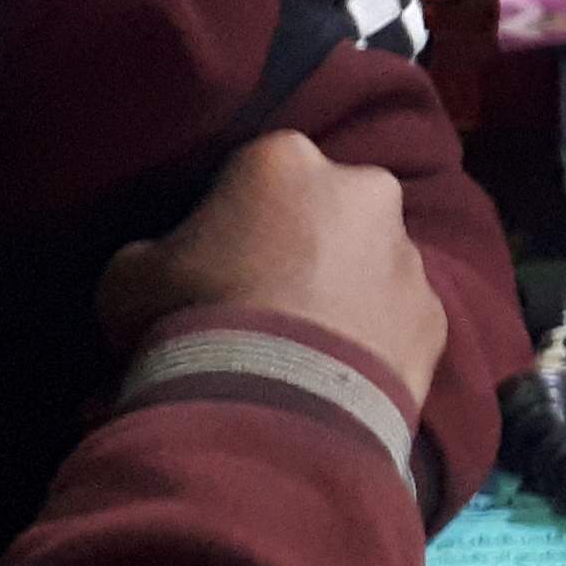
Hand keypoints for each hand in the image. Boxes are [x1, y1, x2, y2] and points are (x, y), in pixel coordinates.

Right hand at [98, 129, 448, 412]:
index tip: (213, 264)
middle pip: (326, 210)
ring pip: (370, 264)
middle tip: (264, 304)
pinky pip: (397, 322)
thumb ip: (155, 253)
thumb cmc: (191, 320)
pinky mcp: (435, 316)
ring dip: (343, 293)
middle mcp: (363, 190)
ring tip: (301, 350)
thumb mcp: (130, 276)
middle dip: (303, 246)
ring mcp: (409, 254)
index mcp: (285, 159)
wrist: (272, 406)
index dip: (230, 221)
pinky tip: (334, 379)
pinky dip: (373, 343)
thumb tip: (164, 263)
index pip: (254, 174)